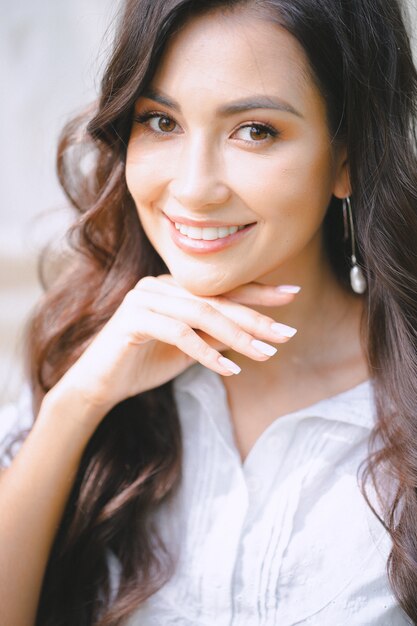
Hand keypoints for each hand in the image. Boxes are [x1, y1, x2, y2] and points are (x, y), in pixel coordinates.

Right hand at [49, 274, 298, 418]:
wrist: (100, 383)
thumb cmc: (145, 363)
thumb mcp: (189, 349)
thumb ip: (215, 335)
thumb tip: (256, 332)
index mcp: (174, 289)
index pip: (221, 288)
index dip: (258, 291)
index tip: (292, 293)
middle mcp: (160, 286)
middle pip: (217, 300)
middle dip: (255, 317)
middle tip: (286, 332)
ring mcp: (145, 298)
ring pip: (201, 313)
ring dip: (237, 336)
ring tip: (265, 353)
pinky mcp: (133, 318)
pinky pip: (178, 332)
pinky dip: (206, 352)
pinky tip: (228, 369)